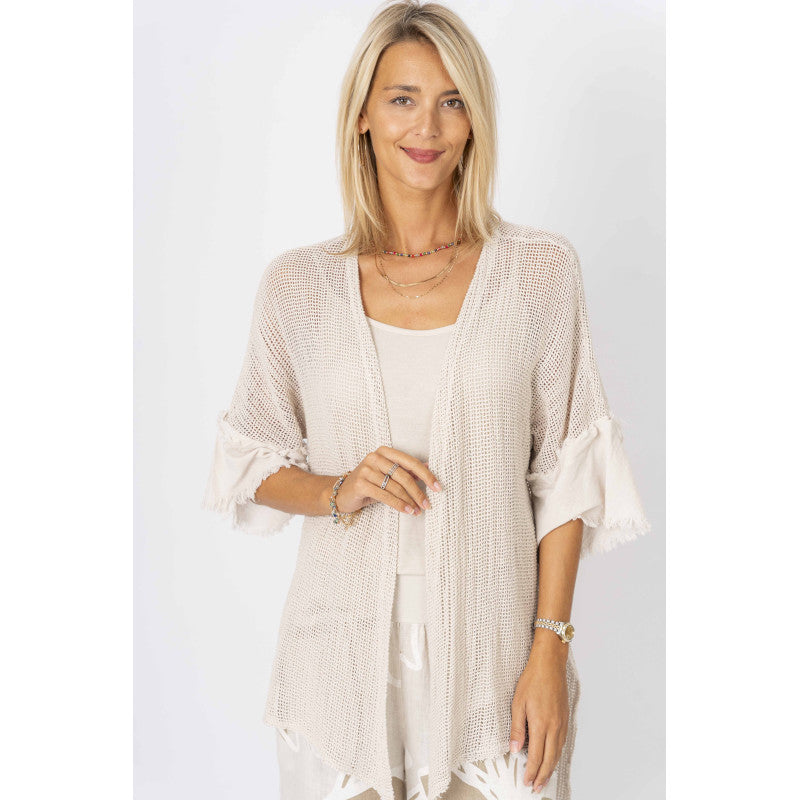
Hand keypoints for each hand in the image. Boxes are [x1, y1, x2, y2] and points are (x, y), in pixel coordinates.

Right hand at [334, 446, 441, 515]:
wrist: (342, 493)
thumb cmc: (369, 483)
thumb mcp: (387, 475)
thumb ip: (406, 470)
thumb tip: (428, 466)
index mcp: (385, 452)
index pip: (410, 462)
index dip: (426, 475)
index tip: (438, 487)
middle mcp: (375, 457)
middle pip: (403, 475)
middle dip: (418, 492)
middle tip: (428, 504)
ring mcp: (366, 469)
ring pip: (395, 487)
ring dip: (409, 501)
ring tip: (418, 510)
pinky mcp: (360, 483)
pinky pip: (384, 495)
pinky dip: (398, 504)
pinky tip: (407, 510)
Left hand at [509, 649, 568, 792]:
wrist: (550, 664)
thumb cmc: (533, 680)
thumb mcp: (518, 703)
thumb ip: (517, 728)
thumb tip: (514, 748)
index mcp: (540, 724)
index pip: (536, 756)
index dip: (532, 771)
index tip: (527, 781)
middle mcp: (554, 727)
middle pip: (550, 759)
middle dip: (543, 776)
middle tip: (537, 788)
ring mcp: (562, 723)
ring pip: (558, 752)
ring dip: (551, 767)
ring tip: (544, 778)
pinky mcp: (566, 718)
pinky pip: (562, 742)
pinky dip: (557, 754)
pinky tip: (553, 757)